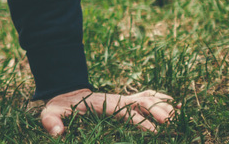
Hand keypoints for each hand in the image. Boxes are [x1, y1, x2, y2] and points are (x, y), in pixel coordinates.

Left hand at [40, 88, 174, 136]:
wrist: (65, 94)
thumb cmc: (59, 106)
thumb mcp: (50, 113)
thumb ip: (51, 122)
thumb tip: (57, 134)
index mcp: (102, 103)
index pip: (125, 111)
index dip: (140, 120)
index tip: (153, 131)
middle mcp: (115, 99)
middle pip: (141, 101)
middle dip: (156, 110)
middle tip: (170, 122)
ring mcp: (121, 99)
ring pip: (146, 98)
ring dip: (162, 105)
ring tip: (177, 116)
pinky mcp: (124, 101)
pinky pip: (145, 97)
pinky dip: (159, 99)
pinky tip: (174, 105)